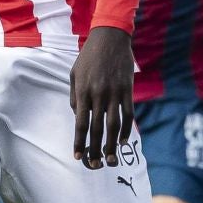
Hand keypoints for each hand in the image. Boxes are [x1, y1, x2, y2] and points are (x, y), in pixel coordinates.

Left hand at [71, 26, 134, 167]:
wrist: (110, 37)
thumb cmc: (88, 56)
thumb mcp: (74, 73)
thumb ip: (75, 96)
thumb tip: (78, 116)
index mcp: (83, 92)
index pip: (80, 123)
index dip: (80, 142)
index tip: (78, 156)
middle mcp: (98, 95)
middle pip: (96, 128)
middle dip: (95, 149)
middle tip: (95, 165)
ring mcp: (114, 93)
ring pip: (113, 125)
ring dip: (111, 144)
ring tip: (110, 159)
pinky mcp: (127, 90)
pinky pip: (128, 114)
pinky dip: (126, 129)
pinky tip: (122, 141)